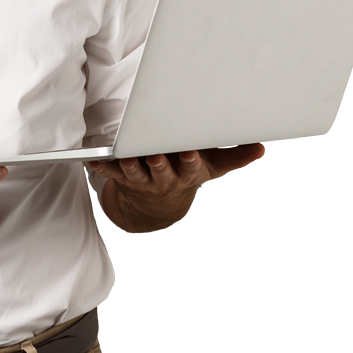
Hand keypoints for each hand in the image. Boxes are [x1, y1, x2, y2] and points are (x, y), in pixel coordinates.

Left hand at [89, 143, 264, 231]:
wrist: (157, 205)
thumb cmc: (184, 175)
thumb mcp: (211, 168)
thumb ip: (234, 156)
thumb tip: (259, 148)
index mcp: (186, 173)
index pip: (190, 168)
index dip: (189, 161)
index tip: (189, 153)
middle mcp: (164, 178)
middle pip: (161, 171)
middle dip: (159, 163)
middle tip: (155, 154)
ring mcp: (143, 179)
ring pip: (136, 173)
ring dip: (130, 166)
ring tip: (126, 158)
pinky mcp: (124, 178)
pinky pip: (111, 173)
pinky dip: (103, 167)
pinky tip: (94, 160)